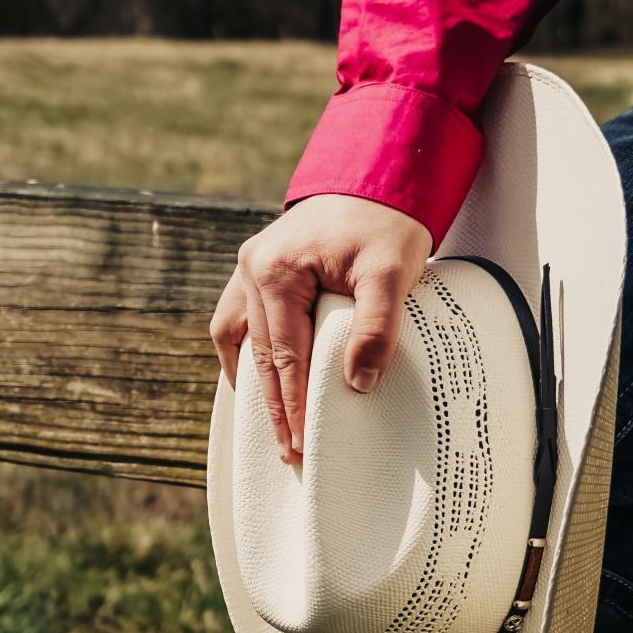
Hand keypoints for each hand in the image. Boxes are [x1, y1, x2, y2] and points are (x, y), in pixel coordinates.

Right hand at [210, 194, 433, 463]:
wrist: (379, 178)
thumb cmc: (387, 223)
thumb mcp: (393, 272)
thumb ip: (376, 327)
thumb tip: (357, 385)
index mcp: (276, 271)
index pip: (284, 356)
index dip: (292, 406)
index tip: (300, 447)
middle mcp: (252, 269)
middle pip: (259, 354)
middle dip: (274, 406)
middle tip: (289, 454)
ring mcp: (250, 266)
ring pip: (239, 338)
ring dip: (254, 381)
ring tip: (272, 424)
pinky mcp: (259, 267)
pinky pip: (241, 319)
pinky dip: (248, 352)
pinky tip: (262, 380)